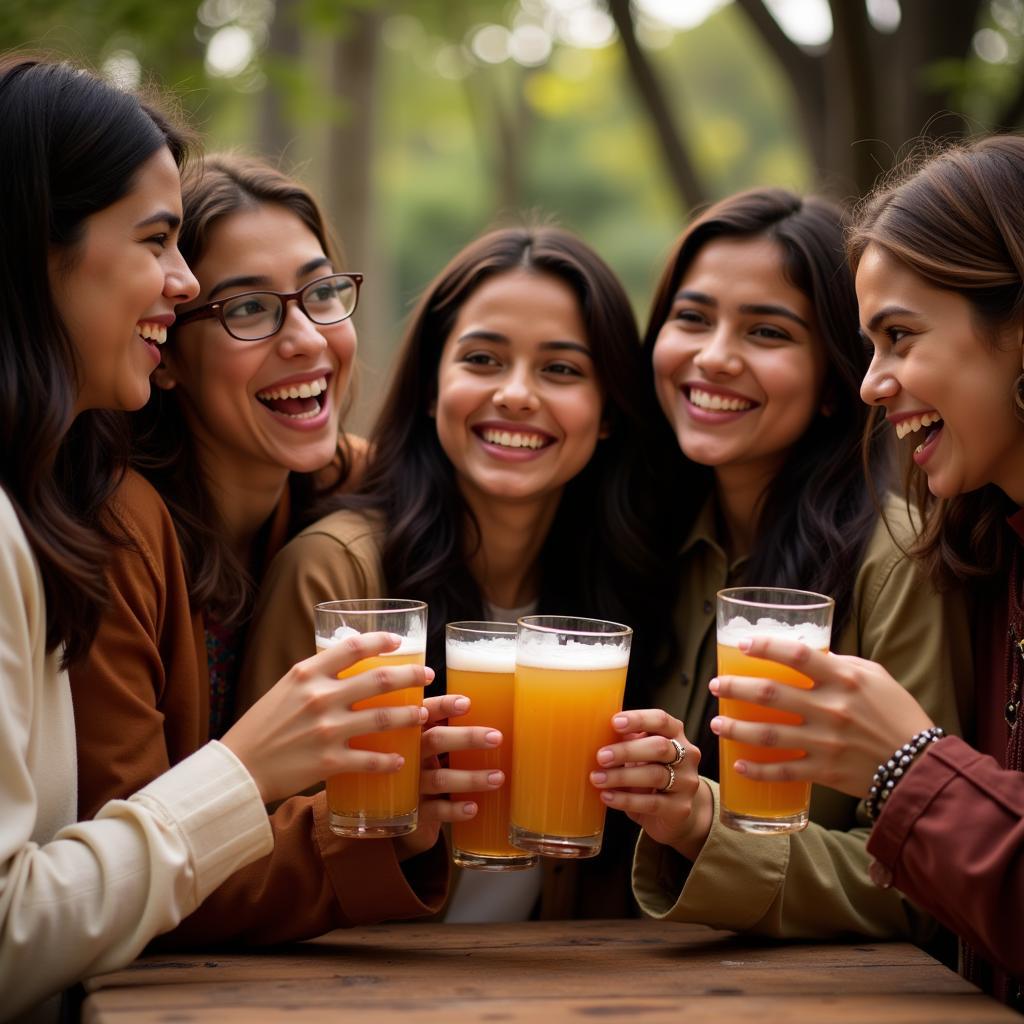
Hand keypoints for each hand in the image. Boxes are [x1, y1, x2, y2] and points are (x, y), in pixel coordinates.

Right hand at [222, 631, 430, 804]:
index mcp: (307, 673)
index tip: (400, 642)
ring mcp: (326, 730)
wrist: (238, 768)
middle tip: (427, 675)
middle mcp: (319, 697)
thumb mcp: (286, 688)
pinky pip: (370, 759)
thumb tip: (347, 659)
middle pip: (378, 679)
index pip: (353, 646)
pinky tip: (402, 759)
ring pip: (383, 718)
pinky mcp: (328, 762)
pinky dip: (389, 760)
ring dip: (409, 715)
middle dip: (410, 675)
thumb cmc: (262, 725)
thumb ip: (316, 675)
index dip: (381, 641)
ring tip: (423, 714)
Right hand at [393, 693, 503, 859]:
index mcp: (415, 732)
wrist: (397, 810)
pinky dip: (455, 809)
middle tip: (497, 738)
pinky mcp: (415, 811)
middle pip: (435, 741)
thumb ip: (450, 728)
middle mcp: (409, 754)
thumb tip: (496, 708)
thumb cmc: (424, 766)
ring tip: (498, 777)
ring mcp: (411, 783)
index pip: (426, 712)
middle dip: (467, 738)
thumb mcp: (430, 744)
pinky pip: (436, 810)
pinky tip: (473, 808)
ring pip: (440, 778)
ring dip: (471, 778)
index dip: (444, 706)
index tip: (467, 703)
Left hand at [589, 709, 712, 860]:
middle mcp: (687, 755)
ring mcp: (686, 782)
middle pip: (659, 747)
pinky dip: (625, 799)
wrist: (675, 810)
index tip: (614, 722)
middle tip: (601, 756)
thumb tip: (597, 732)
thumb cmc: (650, 772)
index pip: (661, 720)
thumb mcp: (640, 753)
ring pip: (655, 775)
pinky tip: (607, 796)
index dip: (638, 719)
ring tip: (597, 778)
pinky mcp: (680, 808)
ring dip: (622, 776)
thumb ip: (627, 740)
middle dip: (627, 751)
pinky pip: (651, 803)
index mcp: (675, 734)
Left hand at [710, 636, 933, 798]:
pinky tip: (737, 764)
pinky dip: (757, 770)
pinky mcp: (825, 771)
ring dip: (736, 729)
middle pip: (770, 694)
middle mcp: (831, 709)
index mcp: (844, 679)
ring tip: (716, 724)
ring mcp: (825, 742)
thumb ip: (839, 664)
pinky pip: (783, 771)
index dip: (767, 646)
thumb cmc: (897, 714)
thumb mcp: (874, 677)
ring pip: (768, 735)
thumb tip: (805, 653)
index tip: (743, 645)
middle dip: (735, 688)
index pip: (798, 654)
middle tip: (716, 686)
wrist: (921, 765)